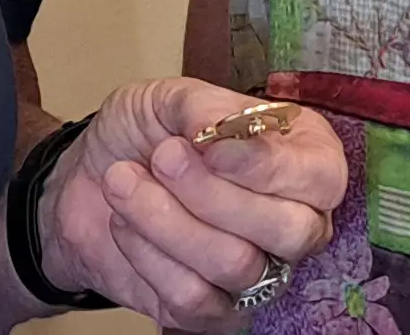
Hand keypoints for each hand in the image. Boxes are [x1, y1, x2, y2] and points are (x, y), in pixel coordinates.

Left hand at [33, 78, 344, 327]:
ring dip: (166, 219)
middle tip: (163, 158)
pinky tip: (124, 222)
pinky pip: (194, 298)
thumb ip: (202, 106)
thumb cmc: (144, 134)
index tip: (210, 148)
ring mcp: (259, 273)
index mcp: (302, 157)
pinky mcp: (215, 312)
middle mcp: (295, 220)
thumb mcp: (168, 97)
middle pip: (293, 232)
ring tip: (123, 180)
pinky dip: (147, 254)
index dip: (268, 167)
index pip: (321, 177)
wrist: (87, 178)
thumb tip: (218, 129)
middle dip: (216, 196)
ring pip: (237, 265)